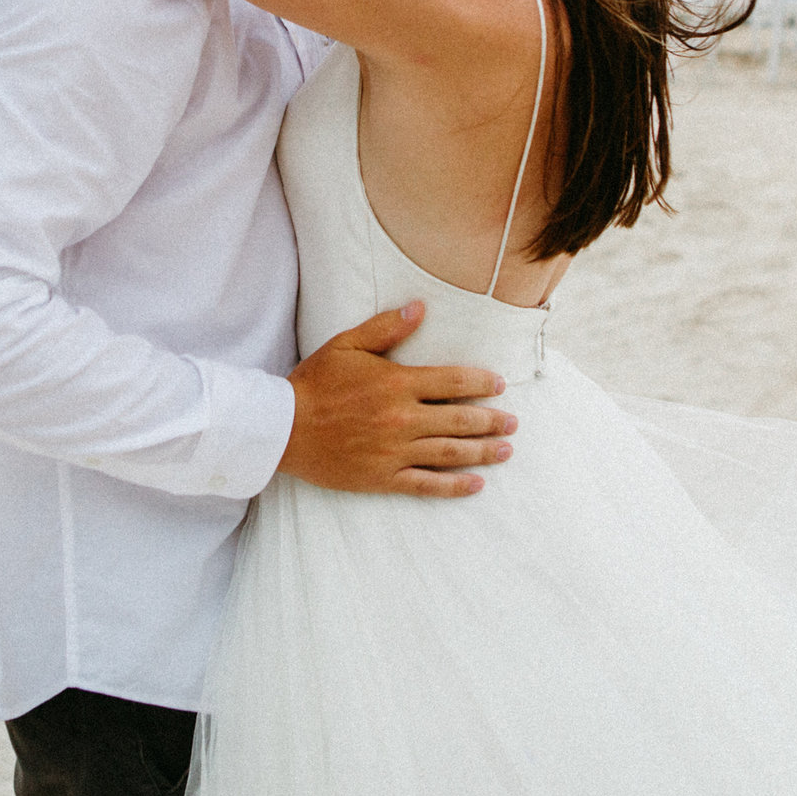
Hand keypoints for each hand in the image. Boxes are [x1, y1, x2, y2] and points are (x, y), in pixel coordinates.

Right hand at [281, 300, 517, 499]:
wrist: (282, 429)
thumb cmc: (315, 383)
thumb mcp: (347, 344)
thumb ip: (386, 328)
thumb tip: (420, 308)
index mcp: (396, 384)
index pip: (452, 383)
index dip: (481, 383)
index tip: (499, 386)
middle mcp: (402, 419)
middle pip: (460, 420)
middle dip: (492, 421)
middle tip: (513, 422)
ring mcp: (394, 452)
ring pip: (450, 453)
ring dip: (483, 452)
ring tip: (506, 450)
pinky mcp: (383, 477)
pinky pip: (427, 485)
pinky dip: (455, 486)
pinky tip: (476, 484)